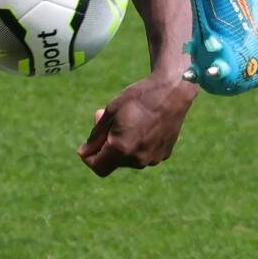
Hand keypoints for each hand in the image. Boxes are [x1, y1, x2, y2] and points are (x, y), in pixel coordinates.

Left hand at [77, 74, 195, 175]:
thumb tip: (84, 153)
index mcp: (121, 149)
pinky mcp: (164, 154)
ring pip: (129, 158)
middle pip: (113, 162)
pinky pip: (144, 154)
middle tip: (104, 119)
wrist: (173, 91)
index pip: (98, 167)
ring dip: (122, 145)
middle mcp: (138, 159)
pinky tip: (144, 124)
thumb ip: (96, 136)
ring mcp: (153, 158)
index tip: (87, 145)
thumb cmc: (139, 98)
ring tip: (127, 120)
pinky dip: (138, 144)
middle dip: (105, 145)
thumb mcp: (110, 112)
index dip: (88, 157)